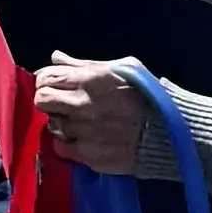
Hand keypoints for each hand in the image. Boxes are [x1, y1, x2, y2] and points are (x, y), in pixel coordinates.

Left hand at [34, 56, 153, 173]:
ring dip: (61, 121)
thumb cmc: (149, 96)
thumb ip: (86, 64)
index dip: (46, 80)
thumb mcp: (123, 68)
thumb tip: (57, 58)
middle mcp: (81, 105)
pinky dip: (68, 143)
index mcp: (89, 79)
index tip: (55, 85)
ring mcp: (82, 131)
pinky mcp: (87, 154)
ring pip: (52, 124)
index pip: (46, 77)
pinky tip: (82, 138)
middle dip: (48, 99)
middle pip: (41, 100)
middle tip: (61, 103)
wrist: (170, 133)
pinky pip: (61, 147)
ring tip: (79, 122)